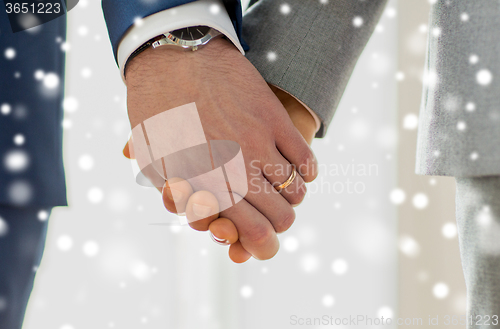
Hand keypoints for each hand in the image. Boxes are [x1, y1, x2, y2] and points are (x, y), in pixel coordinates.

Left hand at [125, 37, 316, 259]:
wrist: (174, 59)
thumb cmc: (160, 115)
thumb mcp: (156, 164)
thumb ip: (182, 199)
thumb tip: (208, 223)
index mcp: (204, 186)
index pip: (252, 233)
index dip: (263, 246)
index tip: (265, 245)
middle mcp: (235, 170)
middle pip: (280, 217)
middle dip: (278, 222)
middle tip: (273, 214)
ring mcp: (258, 143)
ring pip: (296, 191)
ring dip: (292, 196)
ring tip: (282, 188)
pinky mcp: (273, 119)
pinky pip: (306, 160)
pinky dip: (307, 172)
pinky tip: (297, 169)